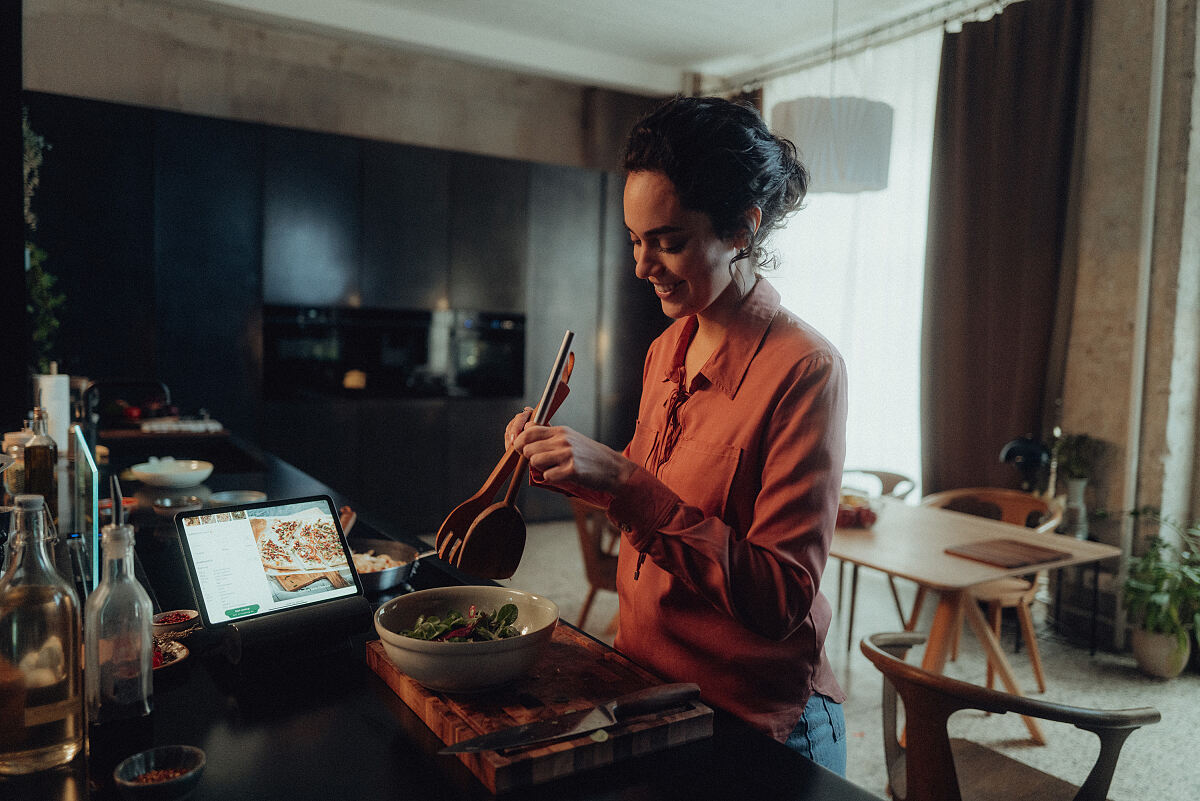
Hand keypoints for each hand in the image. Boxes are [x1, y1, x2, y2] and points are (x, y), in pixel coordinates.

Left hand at [510, 421, 635, 494]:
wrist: (613, 469)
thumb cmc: (590, 455)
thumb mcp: (570, 438)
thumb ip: (548, 435)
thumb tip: (526, 428)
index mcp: (561, 431)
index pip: (528, 431)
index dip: (521, 442)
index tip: (523, 450)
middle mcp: (563, 440)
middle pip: (527, 449)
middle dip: (531, 458)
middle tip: (545, 463)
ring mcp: (567, 454)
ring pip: (534, 462)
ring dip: (541, 469)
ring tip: (555, 469)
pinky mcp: (572, 470)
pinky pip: (547, 476)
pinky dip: (552, 479)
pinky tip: (563, 476)